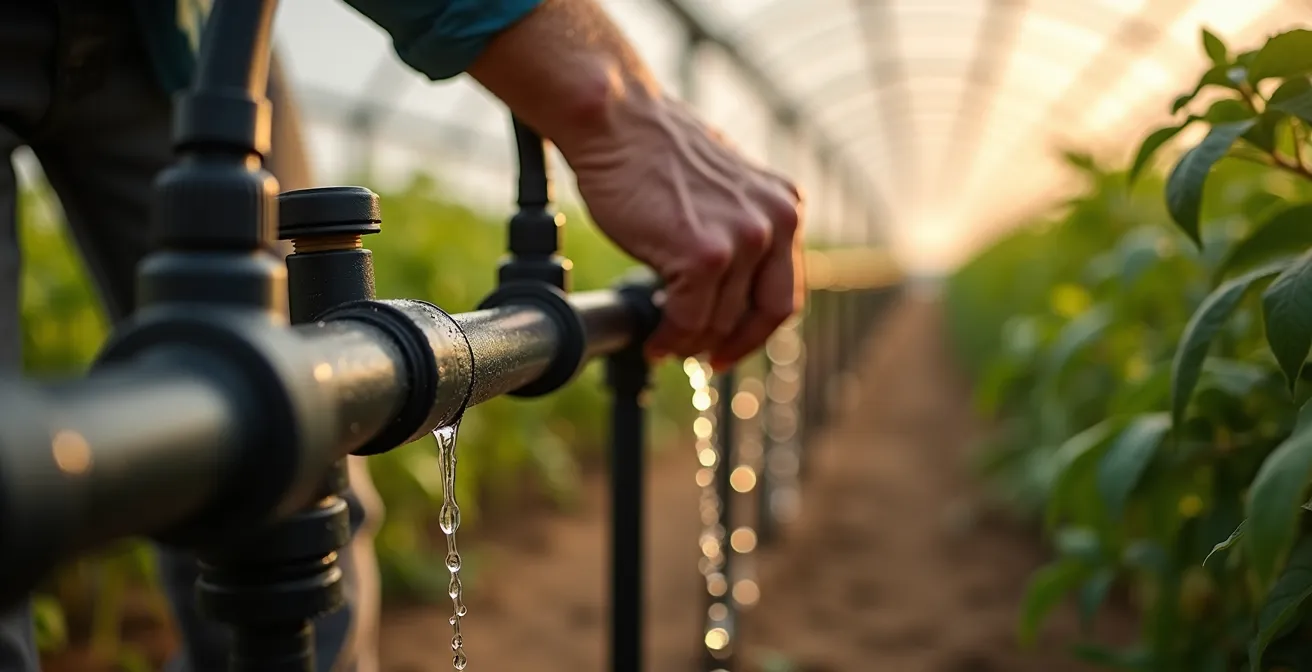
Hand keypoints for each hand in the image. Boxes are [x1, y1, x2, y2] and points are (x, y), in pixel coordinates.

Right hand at [466, 0, 804, 367]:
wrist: (616, 123)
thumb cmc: (653, 154)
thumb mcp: (722, 191)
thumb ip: (739, 230)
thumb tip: (730, 290)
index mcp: (785, 207)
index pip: (785, 292)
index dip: (757, 330)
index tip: (731, 347)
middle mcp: (775, 222)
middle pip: (766, 314)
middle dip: (732, 343)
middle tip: (701, 357)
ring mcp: (743, 239)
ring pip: (721, 322)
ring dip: (689, 341)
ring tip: (664, 340)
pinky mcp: (704, 256)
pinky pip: (689, 321)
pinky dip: (668, 338)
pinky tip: (652, 338)